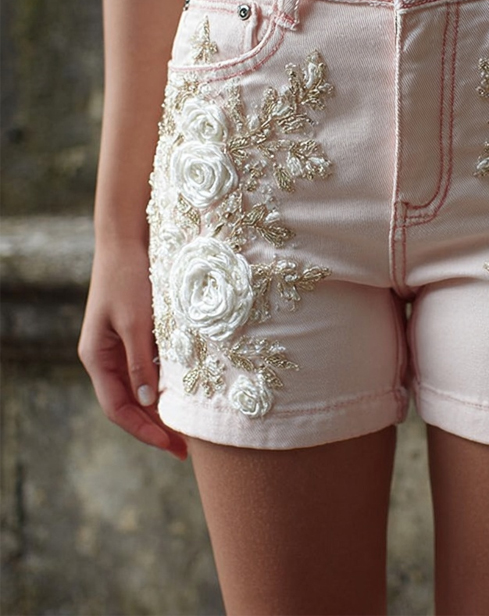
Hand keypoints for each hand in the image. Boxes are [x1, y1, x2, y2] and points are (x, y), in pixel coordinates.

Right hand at [78, 239, 186, 459]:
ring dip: (164, 408)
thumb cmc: (129, 278)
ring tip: (192, 428)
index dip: (145, 431)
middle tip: (188, 447)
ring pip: (142, 389)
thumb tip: (148, 403)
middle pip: (130, 404)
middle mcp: (107, 357)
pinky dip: (168, 384)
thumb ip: (141, 362)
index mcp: (98, 358)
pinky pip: (151, 369)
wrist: (129, 240)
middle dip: (156, 427)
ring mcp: (122, 346)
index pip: (119, 409)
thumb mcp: (137, 322)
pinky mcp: (139, 334)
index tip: (174, 447)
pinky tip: (190, 393)